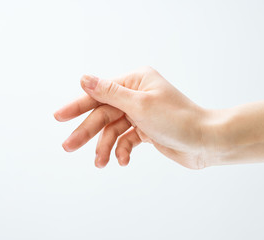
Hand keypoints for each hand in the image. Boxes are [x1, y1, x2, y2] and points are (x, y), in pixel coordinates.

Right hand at [54, 67, 208, 168]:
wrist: (206, 142)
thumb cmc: (177, 119)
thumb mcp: (140, 105)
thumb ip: (109, 94)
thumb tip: (84, 78)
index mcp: (136, 82)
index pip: (100, 93)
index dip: (78, 106)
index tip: (58, 117)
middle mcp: (138, 95)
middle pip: (104, 113)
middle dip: (88, 131)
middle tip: (68, 147)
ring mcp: (142, 114)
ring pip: (114, 130)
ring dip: (105, 147)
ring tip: (100, 163)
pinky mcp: (147, 131)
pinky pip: (127, 140)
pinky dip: (122, 150)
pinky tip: (123, 161)